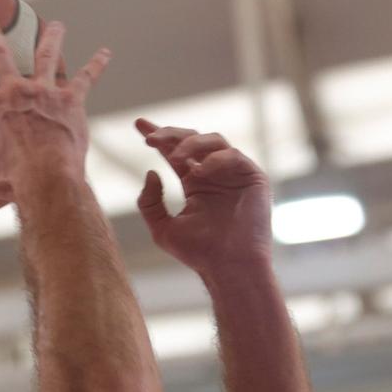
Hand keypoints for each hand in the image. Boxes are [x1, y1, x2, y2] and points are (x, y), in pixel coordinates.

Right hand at [0, 19, 110, 201]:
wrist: (47, 179)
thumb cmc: (11, 182)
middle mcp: (16, 92)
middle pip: (1, 54)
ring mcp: (45, 92)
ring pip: (46, 55)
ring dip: (51, 37)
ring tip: (56, 26)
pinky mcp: (70, 101)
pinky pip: (85, 78)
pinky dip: (96, 65)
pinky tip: (105, 54)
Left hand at [136, 121, 271, 275]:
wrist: (229, 267)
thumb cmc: (199, 253)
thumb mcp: (163, 229)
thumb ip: (150, 202)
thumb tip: (150, 172)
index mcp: (194, 184)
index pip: (174, 153)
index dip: (158, 137)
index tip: (138, 124)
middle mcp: (214, 174)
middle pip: (191, 140)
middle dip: (169, 134)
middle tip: (151, 138)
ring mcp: (234, 173)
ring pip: (212, 140)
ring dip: (189, 144)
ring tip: (174, 156)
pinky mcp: (252, 176)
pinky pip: (233, 155)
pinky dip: (215, 159)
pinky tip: (199, 172)